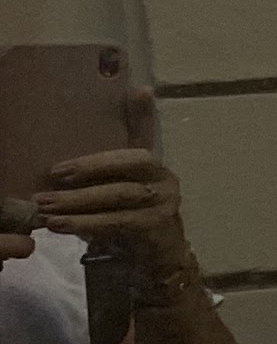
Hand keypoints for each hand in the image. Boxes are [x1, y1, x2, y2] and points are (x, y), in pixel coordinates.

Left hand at [35, 99, 196, 290]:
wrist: (162, 254)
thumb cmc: (139, 210)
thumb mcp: (130, 177)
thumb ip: (131, 139)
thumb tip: (141, 89)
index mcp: (155, 165)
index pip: (130, 152)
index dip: (96, 160)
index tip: (58, 169)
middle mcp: (165, 182)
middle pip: (121, 177)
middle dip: (81, 182)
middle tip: (44, 190)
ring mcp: (164, 206)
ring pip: (118, 201)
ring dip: (78, 207)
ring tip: (46, 213)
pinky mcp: (157, 229)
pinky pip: (119, 225)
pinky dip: (88, 226)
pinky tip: (62, 228)